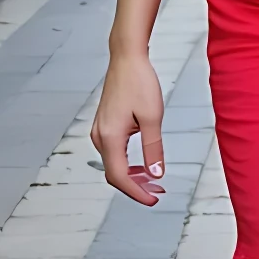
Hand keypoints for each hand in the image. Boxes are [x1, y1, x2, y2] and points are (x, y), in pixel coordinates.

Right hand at [91, 50, 166, 205]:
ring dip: (133, 175)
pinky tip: (144, 164)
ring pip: (114, 163)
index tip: (153, 199)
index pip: (120, 176)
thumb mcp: (152, 117)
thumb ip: (153, 148)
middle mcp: (100, 136)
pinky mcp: (104, 125)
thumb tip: (155, 173)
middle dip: (135, 186)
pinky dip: (128, 162)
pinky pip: (114, 152)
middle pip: (114, 173)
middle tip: (158, 192)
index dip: (136, 192)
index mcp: (110, 137)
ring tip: (154, 180)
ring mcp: (100, 131)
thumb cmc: (139, 82)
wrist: (127, 59)